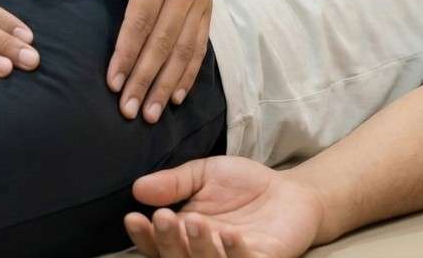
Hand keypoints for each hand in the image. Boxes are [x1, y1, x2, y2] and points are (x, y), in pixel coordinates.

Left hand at [28, 0, 210, 121]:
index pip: (140, 20)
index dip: (127, 54)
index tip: (111, 84)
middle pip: (164, 40)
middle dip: (147, 79)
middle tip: (129, 111)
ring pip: (185, 48)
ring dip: (169, 85)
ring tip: (151, 113)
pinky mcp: (206, 3)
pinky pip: (200, 44)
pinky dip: (188, 72)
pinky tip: (177, 96)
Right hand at [123, 155, 325, 257]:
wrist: (288, 190)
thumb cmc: (242, 183)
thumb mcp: (203, 173)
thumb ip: (174, 182)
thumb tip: (137, 187)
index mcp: (185, 232)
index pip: (156, 243)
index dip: (143, 236)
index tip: (133, 216)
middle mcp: (204, 251)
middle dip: (166, 242)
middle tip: (163, 217)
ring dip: (198, 249)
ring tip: (195, 220)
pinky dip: (235, 253)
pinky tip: (230, 233)